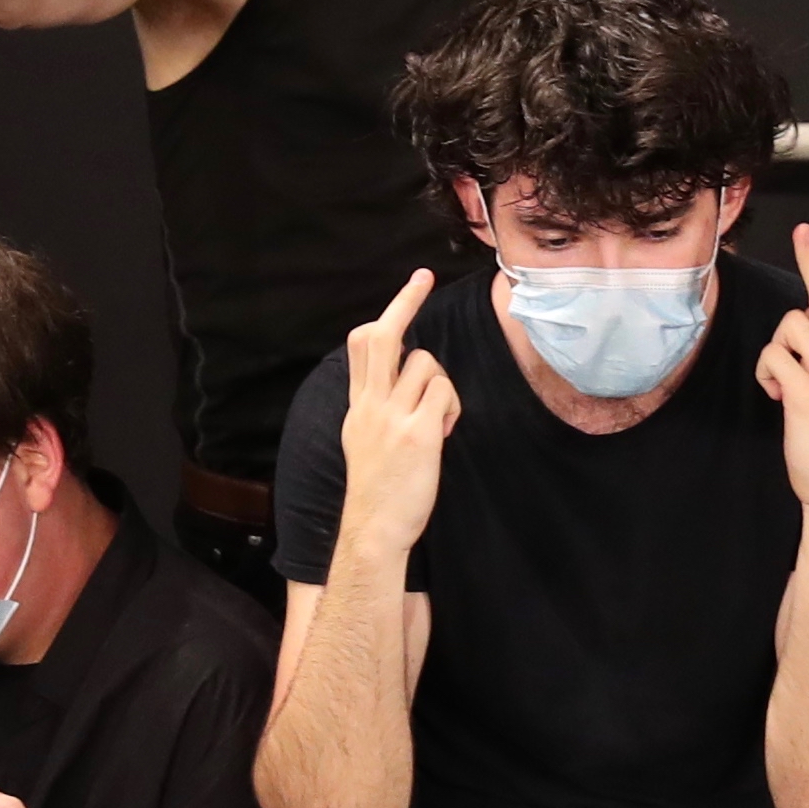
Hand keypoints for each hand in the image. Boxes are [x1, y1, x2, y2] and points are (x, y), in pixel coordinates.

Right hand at [335, 268, 459, 552]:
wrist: (373, 529)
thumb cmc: (378, 491)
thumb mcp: (365, 440)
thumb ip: (380, 408)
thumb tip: (407, 384)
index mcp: (358, 406)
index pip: (363, 345)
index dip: (389, 311)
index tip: (412, 287)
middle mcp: (370, 405)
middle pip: (382, 336)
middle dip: (405, 301)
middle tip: (423, 278)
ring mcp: (392, 417)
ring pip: (426, 364)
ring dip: (441, 383)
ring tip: (439, 418)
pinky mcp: (417, 433)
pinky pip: (443, 393)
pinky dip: (451, 406)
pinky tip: (445, 431)